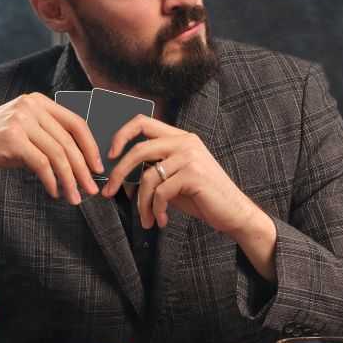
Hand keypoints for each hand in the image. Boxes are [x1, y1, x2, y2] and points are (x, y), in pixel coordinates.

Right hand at [0, 93, 102, 210]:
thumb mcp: (26, 133)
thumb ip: (50, 138)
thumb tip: (83, 161)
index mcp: (38, 101)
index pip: (76, 123)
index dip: (91, 147)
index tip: (98, 168)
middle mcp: (30, 106)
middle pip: (69, 141)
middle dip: (83, 169)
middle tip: (91, 190)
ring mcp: (20, 120)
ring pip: (58, 154)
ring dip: (70, 180)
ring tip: (75, 198)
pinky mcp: (11, 139)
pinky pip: (42, 163)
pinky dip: (52, 181)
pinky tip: (54, 193)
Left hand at [99, 115, 262, 236]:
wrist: (234, 212)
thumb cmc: (203, 197)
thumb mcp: (175, 180)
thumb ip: (154, 172)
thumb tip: (122, 179)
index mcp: (181, 138)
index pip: (143, 122)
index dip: (121, 135)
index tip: (110, 155)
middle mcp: (185, 142)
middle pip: (139, 150)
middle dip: (119, 173)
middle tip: (109, 191)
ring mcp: (190, 157)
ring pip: (148, 177)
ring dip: (142, 204)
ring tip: (147, 219)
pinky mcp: (193, 175)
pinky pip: (161, 193)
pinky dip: (156, 210)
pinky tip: (161, 220)